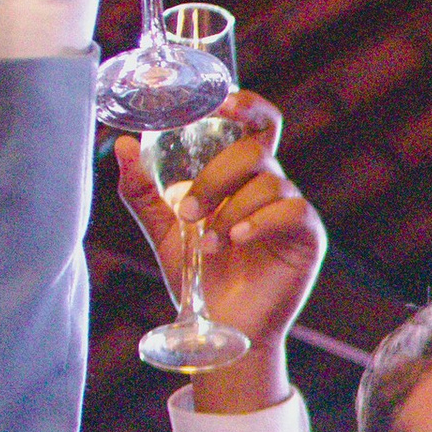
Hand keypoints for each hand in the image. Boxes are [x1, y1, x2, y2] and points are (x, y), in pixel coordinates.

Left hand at [114, 92, 322, 404]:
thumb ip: (142, 190)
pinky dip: (258, 221)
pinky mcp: (308, 237)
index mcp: (242, 177)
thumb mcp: (162, 230)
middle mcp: (270, 186)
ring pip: (269, 181)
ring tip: (207, 244)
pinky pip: (290, 210)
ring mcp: (292, 210)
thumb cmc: (200, 278)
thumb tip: (123, 146)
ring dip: (229, 208)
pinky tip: (235, 239)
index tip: (221, 103)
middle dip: (216, 174)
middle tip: (188, 210)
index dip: (245, 105)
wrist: (223, 328)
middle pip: (255, 148)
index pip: (254, 125)